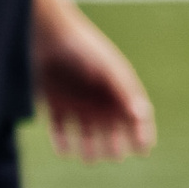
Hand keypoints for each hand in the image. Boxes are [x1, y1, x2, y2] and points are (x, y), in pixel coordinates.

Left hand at [35, 7, 155, 161]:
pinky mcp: (55, 105)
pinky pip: (60, 131)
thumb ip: (126, 91)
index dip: (143, 135)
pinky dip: (62, 143)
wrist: (45, 31)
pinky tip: (65, 149)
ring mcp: (78, 104)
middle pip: (114, 132)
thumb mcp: (108, 68)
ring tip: (90, 156)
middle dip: (116, 146)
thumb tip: (143, 116)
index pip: (138, 118)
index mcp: (119, 90)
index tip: (143, 150)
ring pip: (88, 136)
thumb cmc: (82, 47)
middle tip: (115, 153)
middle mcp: (100, 100)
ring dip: (90, 149)